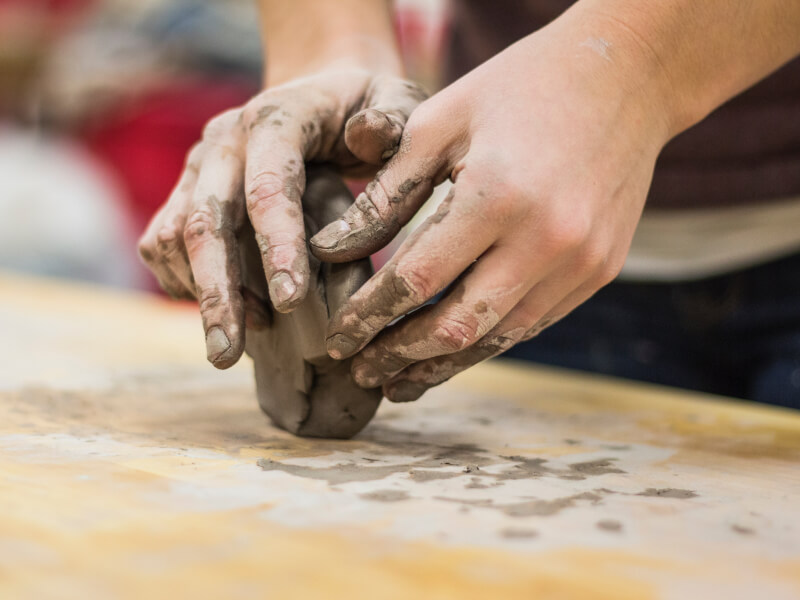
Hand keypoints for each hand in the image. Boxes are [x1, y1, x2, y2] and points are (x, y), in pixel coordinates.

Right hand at [137, 68, 425, 367]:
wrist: (320, 92)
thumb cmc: (366, 106)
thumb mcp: (395, 100)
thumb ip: (392, 120)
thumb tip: (367, 136)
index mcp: (277, 119)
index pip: (269, 186)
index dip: (277, 245)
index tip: (291, 303)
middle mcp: (225, 142)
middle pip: (205, 220)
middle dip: (217, 292)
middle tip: (227, 355)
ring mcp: (199, 167)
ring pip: (173, 236)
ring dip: (199, 294)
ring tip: (234, 345)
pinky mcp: (186, 191)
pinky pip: (163, 242)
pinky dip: (184, 283)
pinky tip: (225, 313)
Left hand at [311, 16, 672, 400]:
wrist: (627, 75)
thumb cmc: (518, 89)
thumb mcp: (440, 122)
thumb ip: (385, 194)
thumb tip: (331, 251)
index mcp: (497, 195)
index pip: (416, 279)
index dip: (368, 315)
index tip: (335, 338)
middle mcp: (546, 240)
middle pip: (456, 325)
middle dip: (400, 355)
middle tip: (360, 371)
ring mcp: (581, 262)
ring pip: (498, 337)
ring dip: (443, 364)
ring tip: (400, 382)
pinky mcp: (600, 271)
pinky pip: (533, 322)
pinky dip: (487, 340)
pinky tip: (454, 349)